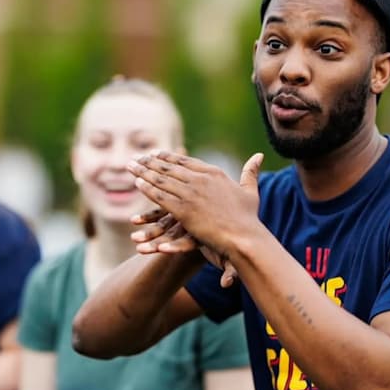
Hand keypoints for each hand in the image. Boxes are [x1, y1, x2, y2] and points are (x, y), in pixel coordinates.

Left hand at [127, 151, 264, 259]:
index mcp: (214, 173)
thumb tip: (259, 155)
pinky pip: (161, 196)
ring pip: (161, 179)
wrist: (244, 236)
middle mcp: (200, 180)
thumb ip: (251, 172)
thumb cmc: (248, 218)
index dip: (168, 157)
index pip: (185, 161)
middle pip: (169, 167)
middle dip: (150, 161)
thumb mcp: (250, 191)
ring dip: (144, 171)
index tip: (155, 153)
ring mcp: (191, 194)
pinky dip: (148, 189)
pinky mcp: (183, 210)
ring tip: (130, 166)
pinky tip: (137, 184)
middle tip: (136, 157)